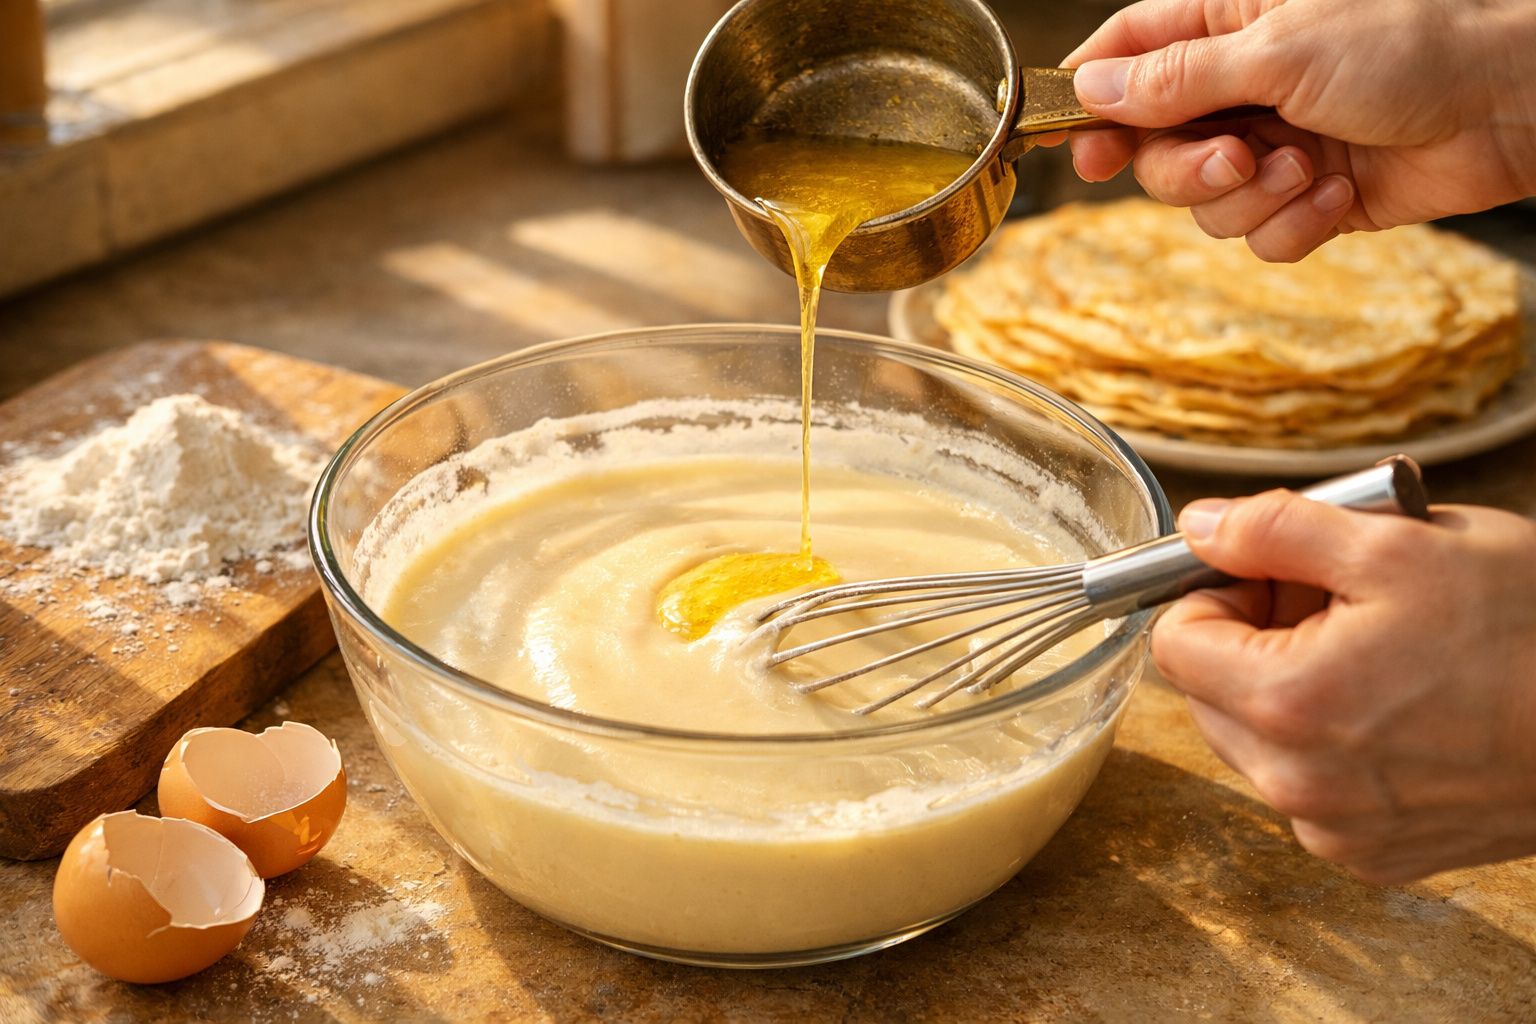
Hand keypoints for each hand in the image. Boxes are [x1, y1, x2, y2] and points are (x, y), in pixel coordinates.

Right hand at [1059, 0, 1535, 260]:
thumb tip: (1093, 91)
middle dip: (1186, 169)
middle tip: (1234, 158)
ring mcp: (1271, 143)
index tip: (1075, 144)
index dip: (1091, 100)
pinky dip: (1291, 225)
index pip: (1125, 53)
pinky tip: (1335, 193)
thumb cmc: (1413, 43)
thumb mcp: (1280, 51)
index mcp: (1226, 24)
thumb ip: (1177, 78)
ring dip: (1250, 199)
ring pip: (1202, 203)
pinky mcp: (1306, 197)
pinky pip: (1257, 237)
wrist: (1508, 103)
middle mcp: (1240, 86)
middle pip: (1153, 148)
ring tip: (1306, 168)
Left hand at [1150, 490, 1535, 883]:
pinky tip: (1404, 708)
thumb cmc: (1533, 631)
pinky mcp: (1374, 855)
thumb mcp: (1400, 542)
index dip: (1216, 592)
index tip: (1273, 574)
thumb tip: (1201, 526)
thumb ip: (1276, 528)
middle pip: (1209, 693)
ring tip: (1382, 654)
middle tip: (1337, 604)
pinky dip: (1333, 743)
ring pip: (1256, 741)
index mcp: (1289, 704)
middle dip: (1254, 639)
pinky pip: (1308, 787)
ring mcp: (1336, 830)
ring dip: (1292, 689)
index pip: (1175, 641)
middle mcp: (1298, 785)